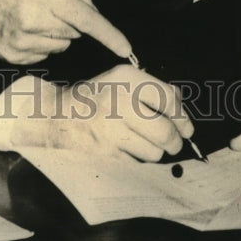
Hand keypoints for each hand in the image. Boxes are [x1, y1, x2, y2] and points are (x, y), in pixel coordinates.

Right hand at [0, 0, 131, 64]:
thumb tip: (92, 11)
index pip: (86, 20)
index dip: (109, 35)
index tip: (126, 49)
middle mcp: (34, 21)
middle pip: (75, 33)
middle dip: (70, 20)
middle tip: (48, 2)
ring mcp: (21, 42)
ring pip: (61, 45)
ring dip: (55, 33)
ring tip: (31, 13)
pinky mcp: (11, 55)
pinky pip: (43, 54)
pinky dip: (40, 42)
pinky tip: (22, 26)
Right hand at [0, 65, 193, 160]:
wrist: (55, 117)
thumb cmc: (93, 99)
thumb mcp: (119, 81)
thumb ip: (151, 88)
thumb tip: (182, 106)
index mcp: (125, 78)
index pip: (167, 99)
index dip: (182, 116)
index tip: (186, 126)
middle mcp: (118, 101)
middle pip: (166, 131)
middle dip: (175, 141)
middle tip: (174, 142)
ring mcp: (110, 129)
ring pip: (154, 151)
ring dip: (153, 151)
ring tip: (140, 142)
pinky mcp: (104, 153)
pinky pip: (136, 162)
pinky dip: (136, 160)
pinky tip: (125, 149)